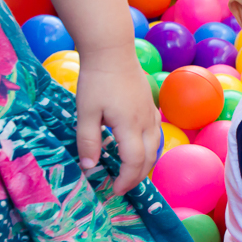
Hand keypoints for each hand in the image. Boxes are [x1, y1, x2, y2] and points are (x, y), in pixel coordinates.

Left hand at [75, 46, 160, 193]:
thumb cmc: (96, 80)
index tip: (115, 190)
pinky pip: (155, 134)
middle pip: (149, 158)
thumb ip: (88, 141)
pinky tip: (136, 147)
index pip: (134, 162)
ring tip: (130, 172)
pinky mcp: (150, 106)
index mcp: (129, 126)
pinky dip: (148, 148)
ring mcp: (150, 114)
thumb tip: (90, 167)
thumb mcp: (86, 112)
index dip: (126, 180)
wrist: (112, 51)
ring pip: (156, 146)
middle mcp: (146, 123)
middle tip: (122, 186)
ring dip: (145, 164)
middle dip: (137, 177)